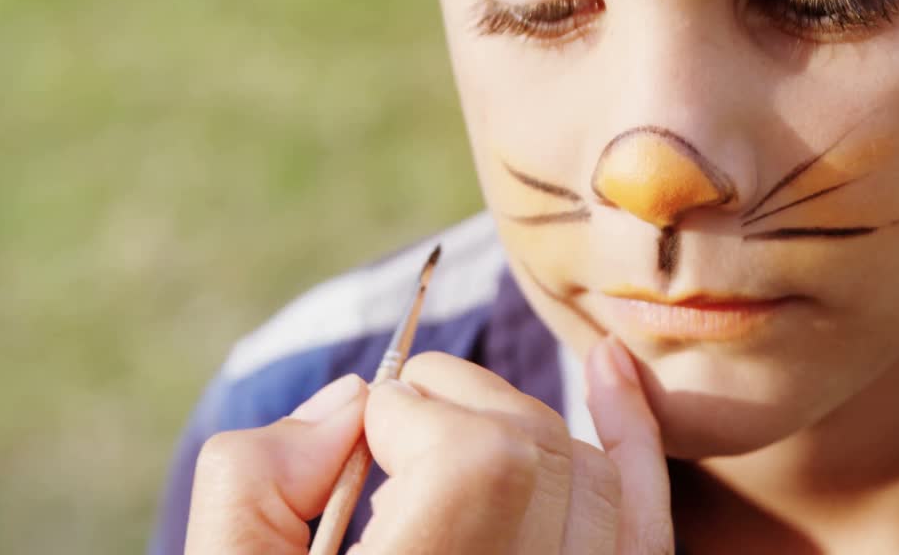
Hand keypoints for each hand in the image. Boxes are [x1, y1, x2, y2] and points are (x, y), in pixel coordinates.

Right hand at [185, 335, 672, 553]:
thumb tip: (350, 402)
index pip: (476, 460)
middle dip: (455, 403)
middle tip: (388, 429)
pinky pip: (643, 526)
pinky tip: (611, 373)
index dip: (407, 414)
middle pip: (535, 451)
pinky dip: (634, 442)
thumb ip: (255, 480)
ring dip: (520, 418)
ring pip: (591, 476)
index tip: (351, 440)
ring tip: (452, 408)